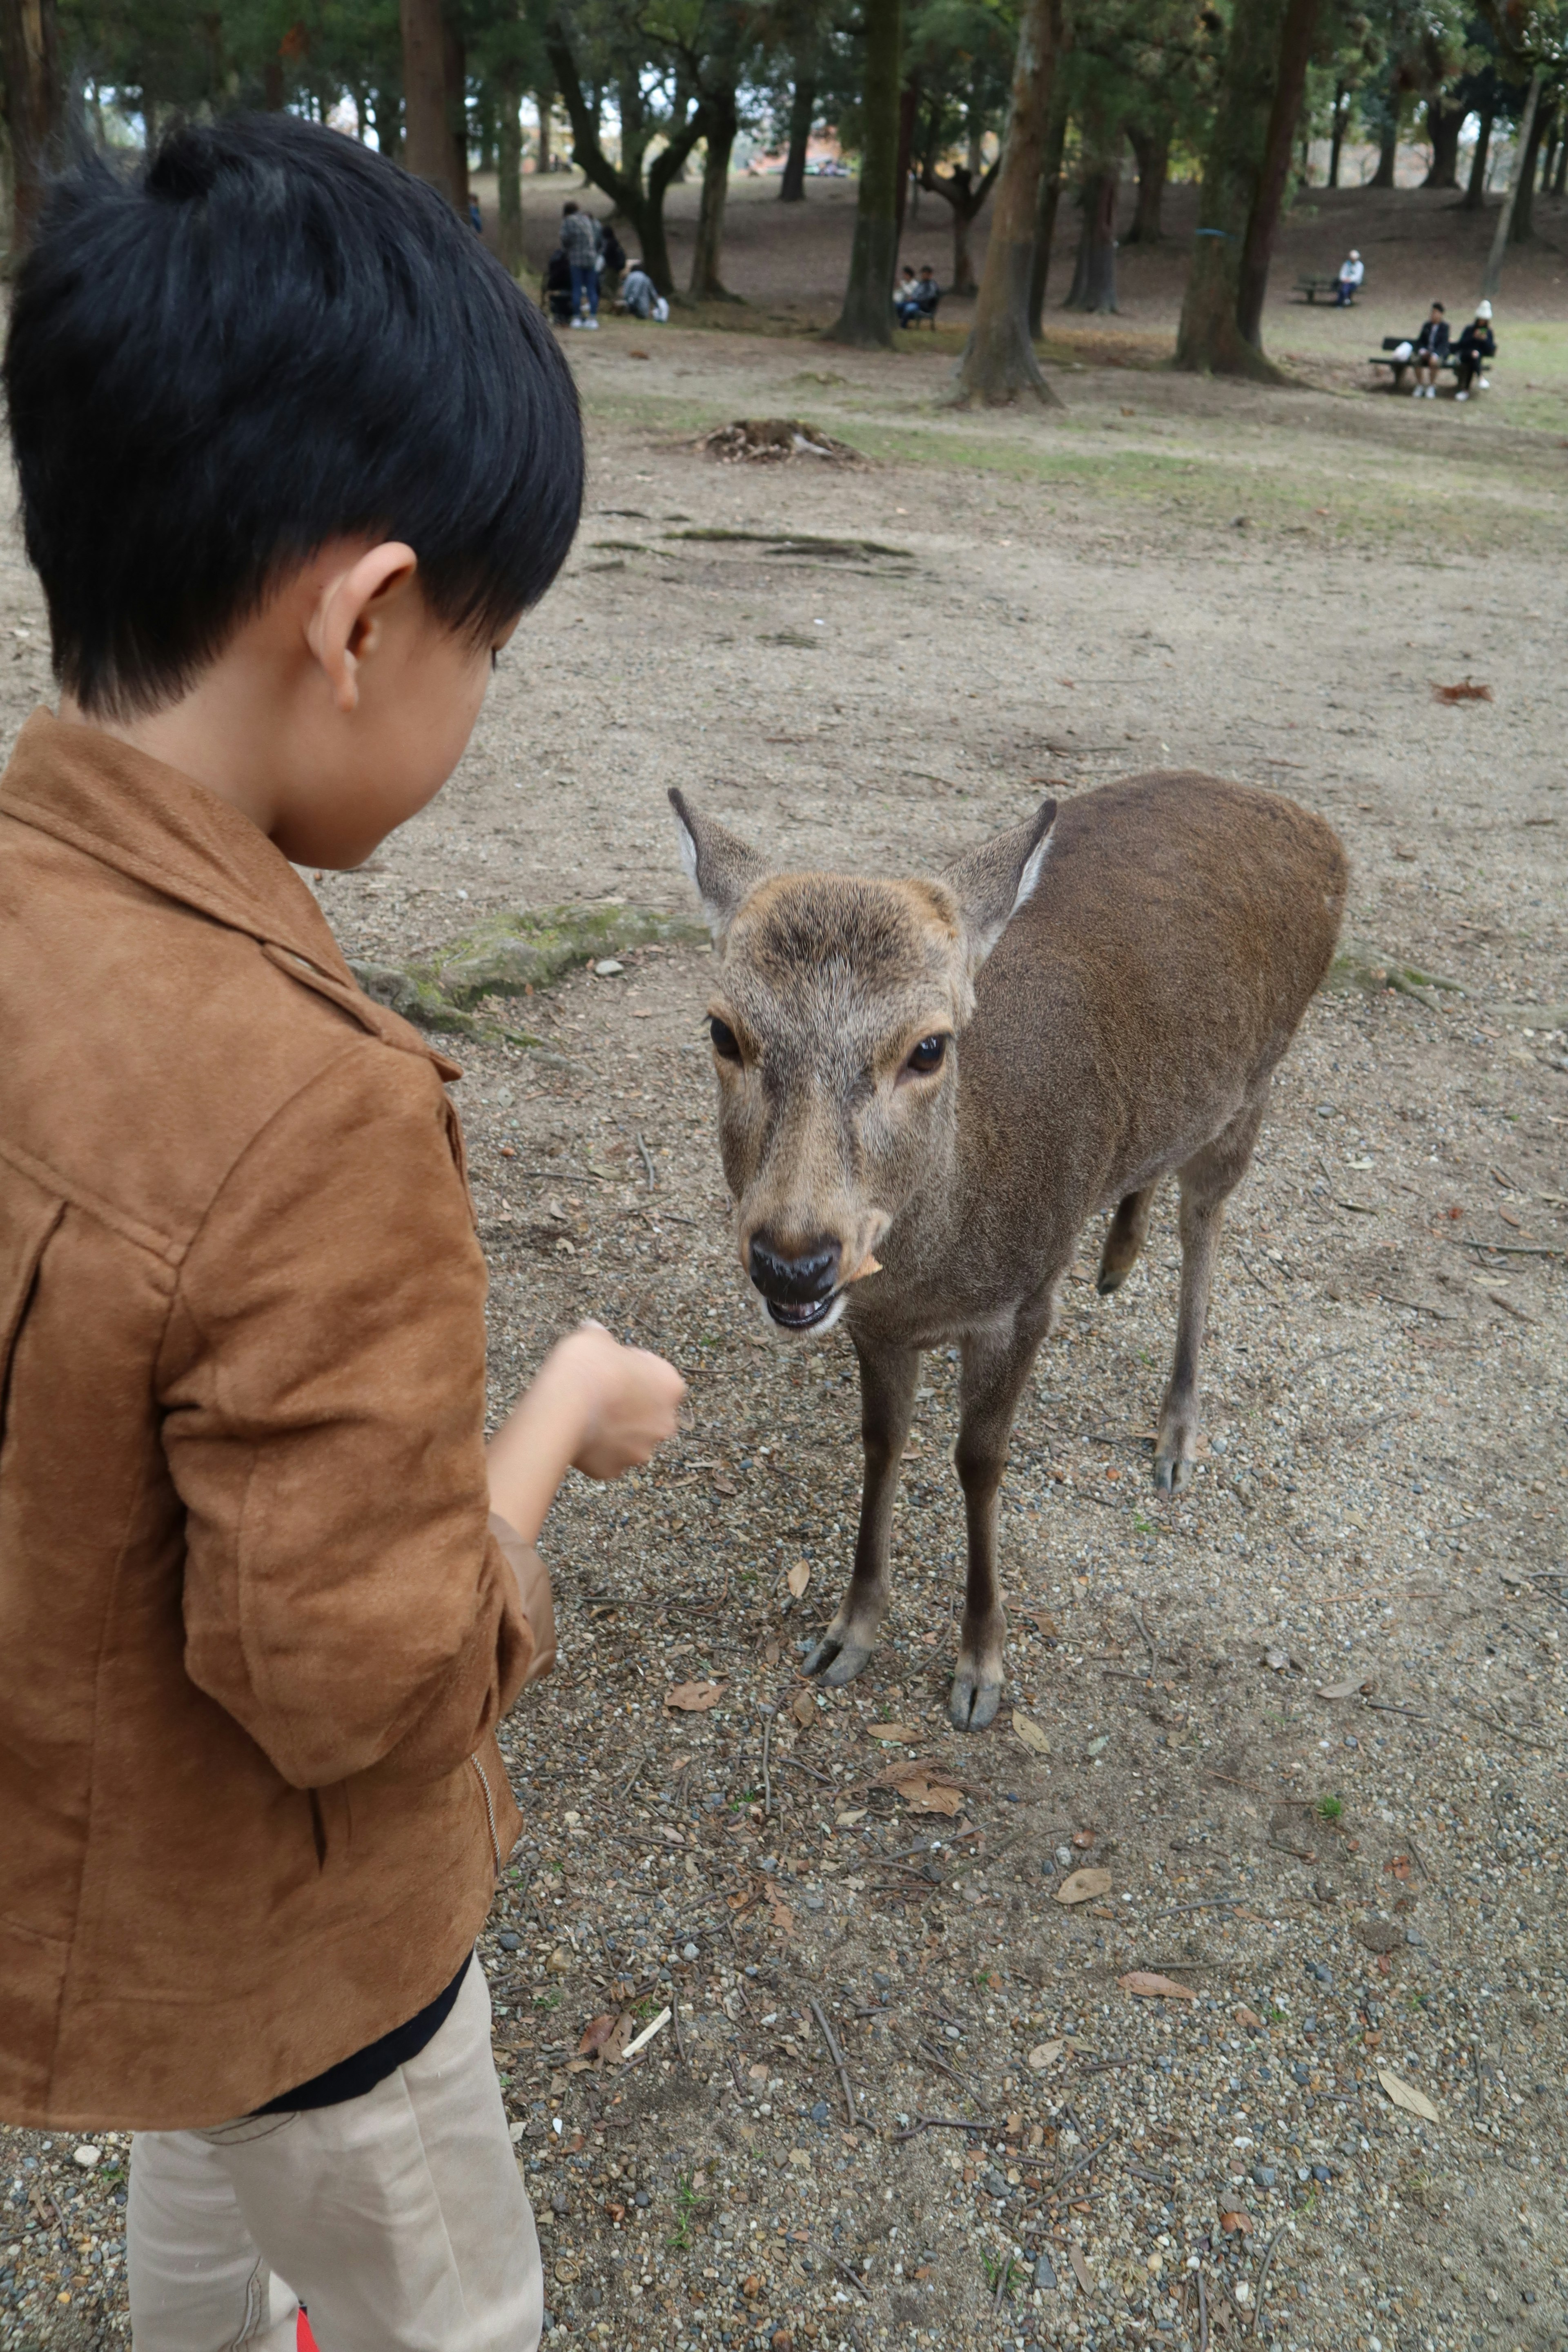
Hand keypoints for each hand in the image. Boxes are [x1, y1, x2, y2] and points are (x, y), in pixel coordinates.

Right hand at [559, 1323, 686, 1479]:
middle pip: (648, 1412)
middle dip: (629, 1405)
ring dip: (615, 1430)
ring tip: (588, 1415)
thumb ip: (603, 1338)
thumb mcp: (595, 1337)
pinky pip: (606, 1458)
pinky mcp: (614, 1471)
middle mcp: (664, 1423)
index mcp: (670, 1386)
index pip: (657, 1375)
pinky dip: (595, 1450)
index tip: (612, 1367)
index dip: (633, 1369)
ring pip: (629, 1439)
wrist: (563, 1406)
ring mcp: (640, 1451)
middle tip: (601, 1394)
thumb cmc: (586, 1366)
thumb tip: (595, 1331)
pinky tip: (579, 1435)